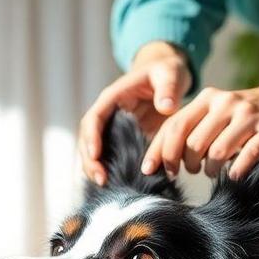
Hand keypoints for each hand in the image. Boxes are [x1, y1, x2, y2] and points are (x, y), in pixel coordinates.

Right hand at [79, 41, 191, 185]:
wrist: (166, 78)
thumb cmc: (166, 72)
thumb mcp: (170, 73)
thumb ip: (168, 88)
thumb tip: (166, 107)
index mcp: (112, 97)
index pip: (94, 118)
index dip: (91, 137)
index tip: (95, 154)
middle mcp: (107, 115)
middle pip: (88, 139)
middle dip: (90, 160)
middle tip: (102, 180)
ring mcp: (112, 130)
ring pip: (94, 152)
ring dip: (96, 169)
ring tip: (106, 186)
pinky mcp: (121, 141)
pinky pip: (110, 158)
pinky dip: (110, 171)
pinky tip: (117, 185)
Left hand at [141, 61, 258, 179]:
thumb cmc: (243, 115)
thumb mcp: (216, 113)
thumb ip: (191, 129)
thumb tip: (160, 161)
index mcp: (208, 98)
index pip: (174, 126)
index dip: (160, 152)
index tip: (151, 170)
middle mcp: (227, 103)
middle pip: (192, 143)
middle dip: (185, 163)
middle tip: (189, 170)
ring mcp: (249, 117)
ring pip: (216, 153)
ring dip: (210, 170)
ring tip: (212, 170)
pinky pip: (244, 158)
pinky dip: (235, 171)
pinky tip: (234, 173)